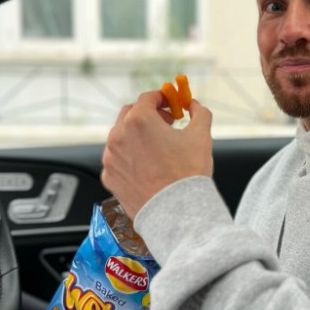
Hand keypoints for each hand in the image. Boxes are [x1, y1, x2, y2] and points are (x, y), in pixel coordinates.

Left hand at [101, 90, 212, 217]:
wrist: (175, 212)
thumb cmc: (187, 174)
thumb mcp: (201, 136)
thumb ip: (199, 113)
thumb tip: (194, 106)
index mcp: (138, 120)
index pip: (148, 98)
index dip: (162, 98)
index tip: (171, 103)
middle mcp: (118, 135)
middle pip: (130, 114)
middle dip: (148, 114)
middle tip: (166, 123)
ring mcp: (111, 157)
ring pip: (122, 137)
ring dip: (137, 136)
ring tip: (158, 148)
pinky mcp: (109, 177)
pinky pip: (118, 159)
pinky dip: (130, 157)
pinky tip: (148, 167)